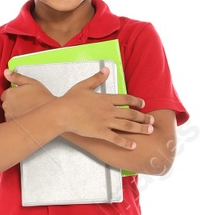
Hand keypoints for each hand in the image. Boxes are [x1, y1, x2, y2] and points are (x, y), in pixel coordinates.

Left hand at [0, 69, 58, 121]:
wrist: (49, 112)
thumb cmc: (42, 96)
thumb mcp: (30, 82)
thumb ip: (16, 77)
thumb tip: (6, 72)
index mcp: (9, 93)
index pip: (5, 94)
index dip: (14, 95)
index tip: (22, 96)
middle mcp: (6, 105)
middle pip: (6, 104)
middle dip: (13, 103)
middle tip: (26, 103)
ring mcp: (9, 115)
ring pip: (8, 113)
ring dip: (14, 112)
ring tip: (27, 110)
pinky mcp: (13, 124)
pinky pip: (11, 121)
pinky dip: (16, 119)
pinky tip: (26, 116)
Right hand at [27, 68, 153, 148]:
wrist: (61, 112)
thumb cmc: (70, 99)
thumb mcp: (84, 85)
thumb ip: (97, 78)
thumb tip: (106, 68)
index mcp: (106, 98)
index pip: (126, 98)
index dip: (136, 101)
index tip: (143, 104)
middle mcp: (109, 110)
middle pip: (131, 113)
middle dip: (143, 117)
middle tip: (152, 120)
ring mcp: (105, 122)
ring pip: (127, 125)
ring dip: (140, 128)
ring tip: (150, 131)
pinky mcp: (100, 132)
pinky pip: (116, 138)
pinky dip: (126, 142)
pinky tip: (133, 146)